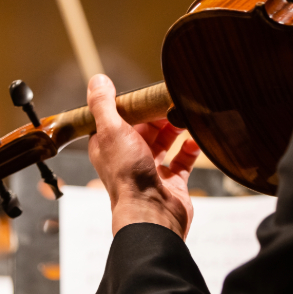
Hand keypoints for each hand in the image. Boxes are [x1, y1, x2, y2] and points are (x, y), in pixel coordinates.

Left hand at [87, 74, 200, 238]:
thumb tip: (97, 80)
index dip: (134, 105)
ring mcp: (151, 171)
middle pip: (145, 128)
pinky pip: (183, 161)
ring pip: (164, 142)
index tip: (149, 92)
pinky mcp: (171, 183)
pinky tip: (195, 139)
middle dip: (158, 114)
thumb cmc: (128, 175)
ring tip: (186, 115)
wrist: (151, 213)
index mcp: (109, 146)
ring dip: (175, 128)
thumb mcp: (111, 131)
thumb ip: (103, 104)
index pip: (120, 118)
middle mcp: (128, 158)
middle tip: (172, 100)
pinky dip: (190, 149)